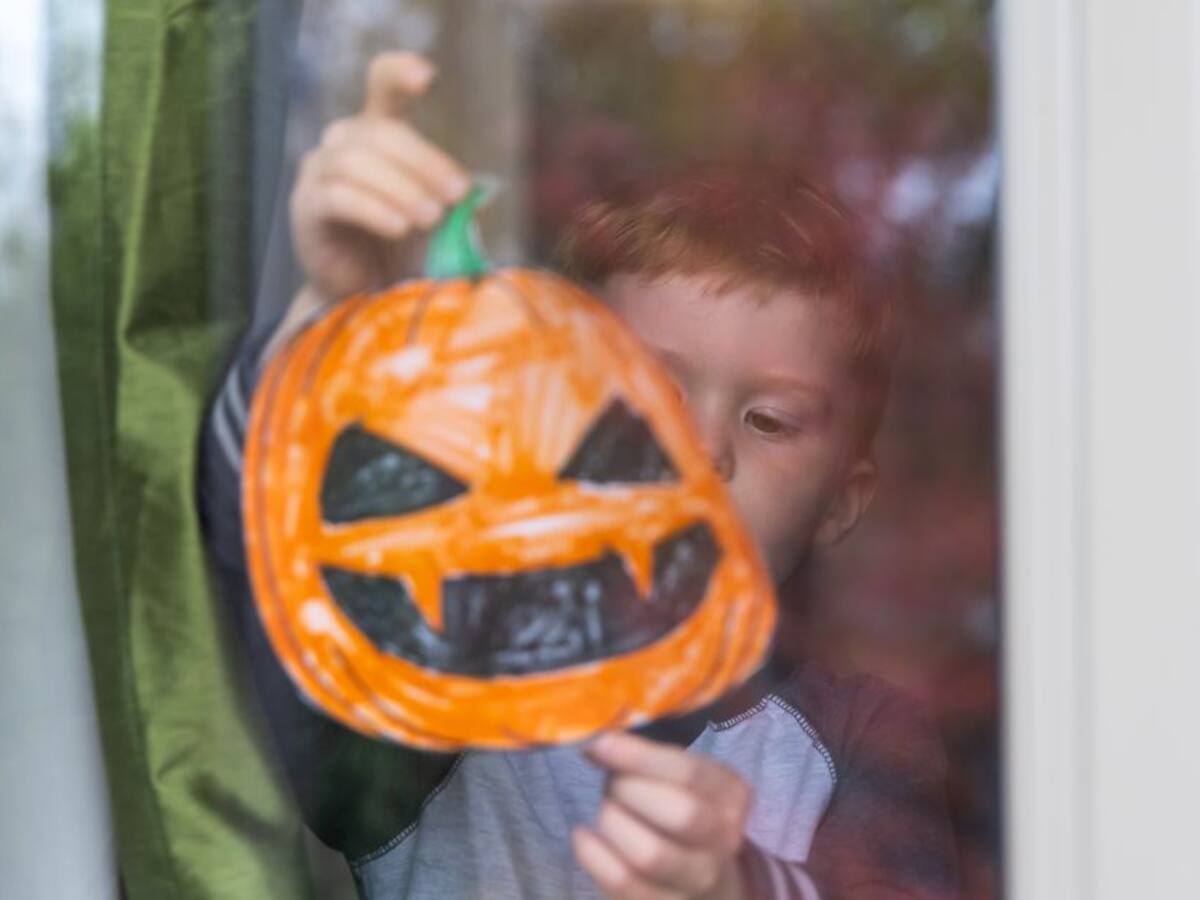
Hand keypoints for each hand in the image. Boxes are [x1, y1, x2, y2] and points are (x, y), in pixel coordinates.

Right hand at [290, 51, 470, 304]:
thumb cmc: (403, 248)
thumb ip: (445, 194)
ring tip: (432, 218)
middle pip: (381, 132)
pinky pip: (338, 197)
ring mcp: (319, 173)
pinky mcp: (307, 209)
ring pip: (357, 162)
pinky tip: (399, 227)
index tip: (428, 77)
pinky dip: (373, 209)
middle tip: (458, 195)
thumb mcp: (432, 213)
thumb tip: (469, 192)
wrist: (367, 294)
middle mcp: (343, 143)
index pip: (381, 84)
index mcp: (377, 131)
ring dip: (402, 188)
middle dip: (425, 162)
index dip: (399, 72)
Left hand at [574, 732, 750, 899]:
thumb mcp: (679, 776)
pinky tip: (584, 836)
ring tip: (606, 811)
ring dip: (613, 823)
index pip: (690, 774)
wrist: (701, 873)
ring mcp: (699, 879)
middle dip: (630, 792)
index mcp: (731, 795)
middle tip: (612, 784)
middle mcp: (725, 840)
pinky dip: (594, 856)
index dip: (640, 757)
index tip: (602, 744)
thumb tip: (596, 740)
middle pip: (680, 815)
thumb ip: (647, 758)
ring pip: (651, 855)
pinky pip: (625, 883)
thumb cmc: (677, 806)